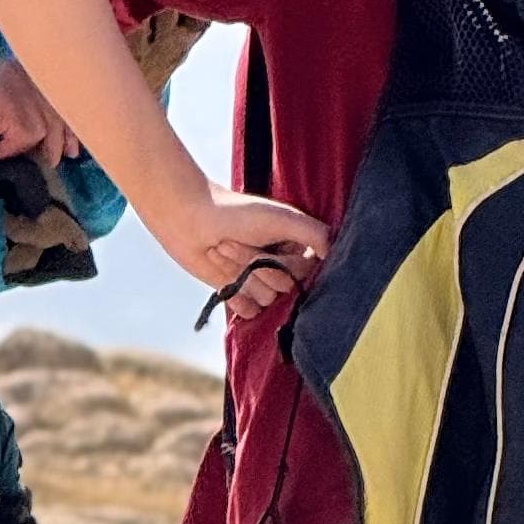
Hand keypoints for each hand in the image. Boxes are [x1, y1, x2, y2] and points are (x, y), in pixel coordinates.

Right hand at [0, 56, 78, 167]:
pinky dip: (8, 149)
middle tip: (67, 156)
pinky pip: (24, 136)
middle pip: (58, 108)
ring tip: (8, 151)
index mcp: (22, 66)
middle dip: (64, 136)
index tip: (74, 142)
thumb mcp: (3, 106)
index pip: (59, 92)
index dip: (70, 118)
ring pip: (43, 127)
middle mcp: (22, 70)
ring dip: (27, 146)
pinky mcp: (8, 103)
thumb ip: (28, 109)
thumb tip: (60, 135)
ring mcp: (15, 85)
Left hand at [144, 176, 329, 318]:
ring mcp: (260, 280)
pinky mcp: (240, 293)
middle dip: (256, 265)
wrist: (188, 219)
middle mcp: (281, 265)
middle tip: (234, 241)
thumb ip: (316, 234)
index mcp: (296, 246)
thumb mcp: (282, 217)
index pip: (307, 271)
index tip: (267, 245)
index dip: (285, 262)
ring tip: (222, 250)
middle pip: (285, 286)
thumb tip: (335, 254)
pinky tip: (221, 273)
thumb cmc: (235, 212)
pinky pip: (250, 311)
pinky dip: (235, 294)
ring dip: (241, 275)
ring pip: (266, 299)